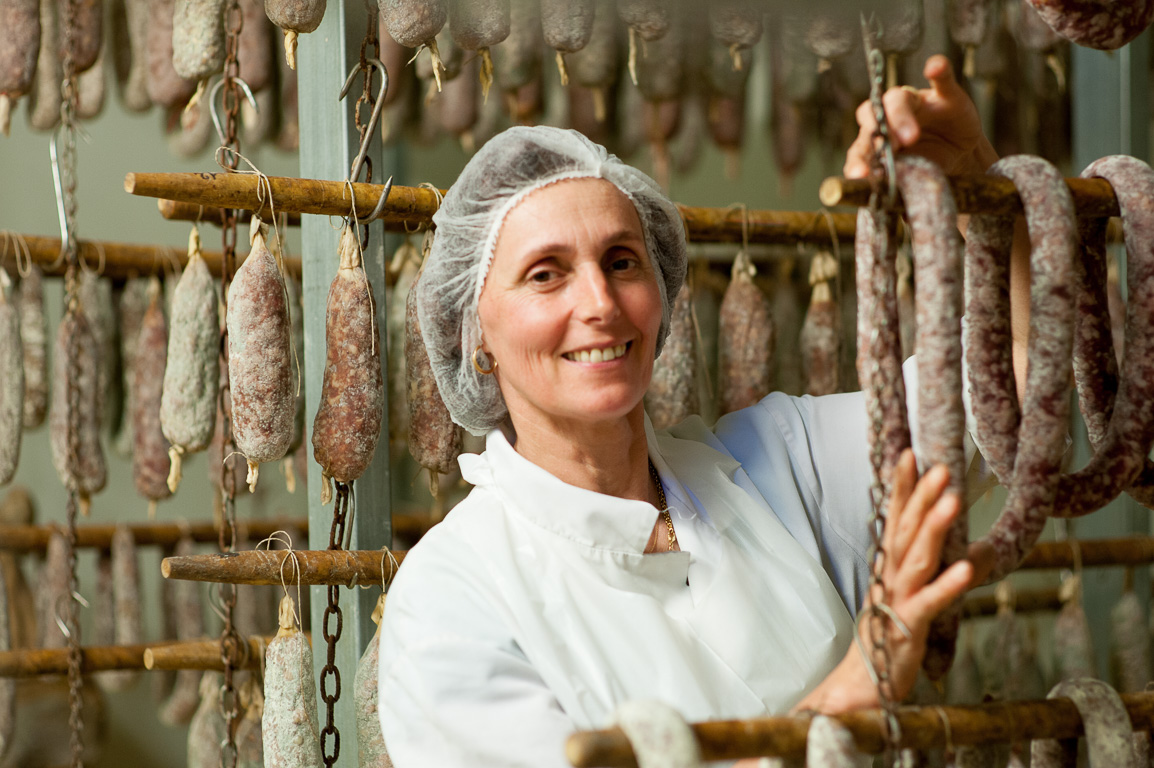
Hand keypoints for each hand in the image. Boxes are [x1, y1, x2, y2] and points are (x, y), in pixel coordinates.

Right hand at [794, 450, 973, 713]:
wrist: (861, 686)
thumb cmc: (887, 639)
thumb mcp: (911, 598)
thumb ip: (936, 570)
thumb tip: (977, 549)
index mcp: (888, 569)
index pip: (894, 520)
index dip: (902, 488)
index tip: (909, 455)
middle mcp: (889, 579)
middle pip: (904, 532)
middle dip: (921, 497)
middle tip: (939, 466)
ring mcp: (897, 602)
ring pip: (916, 559)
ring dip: (933, 528)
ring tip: (953, 500)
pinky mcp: (908, 629)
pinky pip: (930, 604)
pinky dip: (948, 585)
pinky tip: (968, 567)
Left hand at [844, 55, 997, 179]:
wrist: (960, 160)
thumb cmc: (927, 170)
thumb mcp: (913, 183)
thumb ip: (899, 190)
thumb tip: (890, 213)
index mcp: (875, 142)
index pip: (860, 147)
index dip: (857, 160)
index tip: (859, 175)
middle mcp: (888, 118)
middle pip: (872, 116)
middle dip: (878, 134)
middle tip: (889, 152)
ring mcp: (916, 103)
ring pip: (897, 98)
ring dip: (900, 115)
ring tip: (911, 136)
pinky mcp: (945, 94)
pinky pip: (941, 78)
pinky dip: (938, 71)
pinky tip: (934, 67)